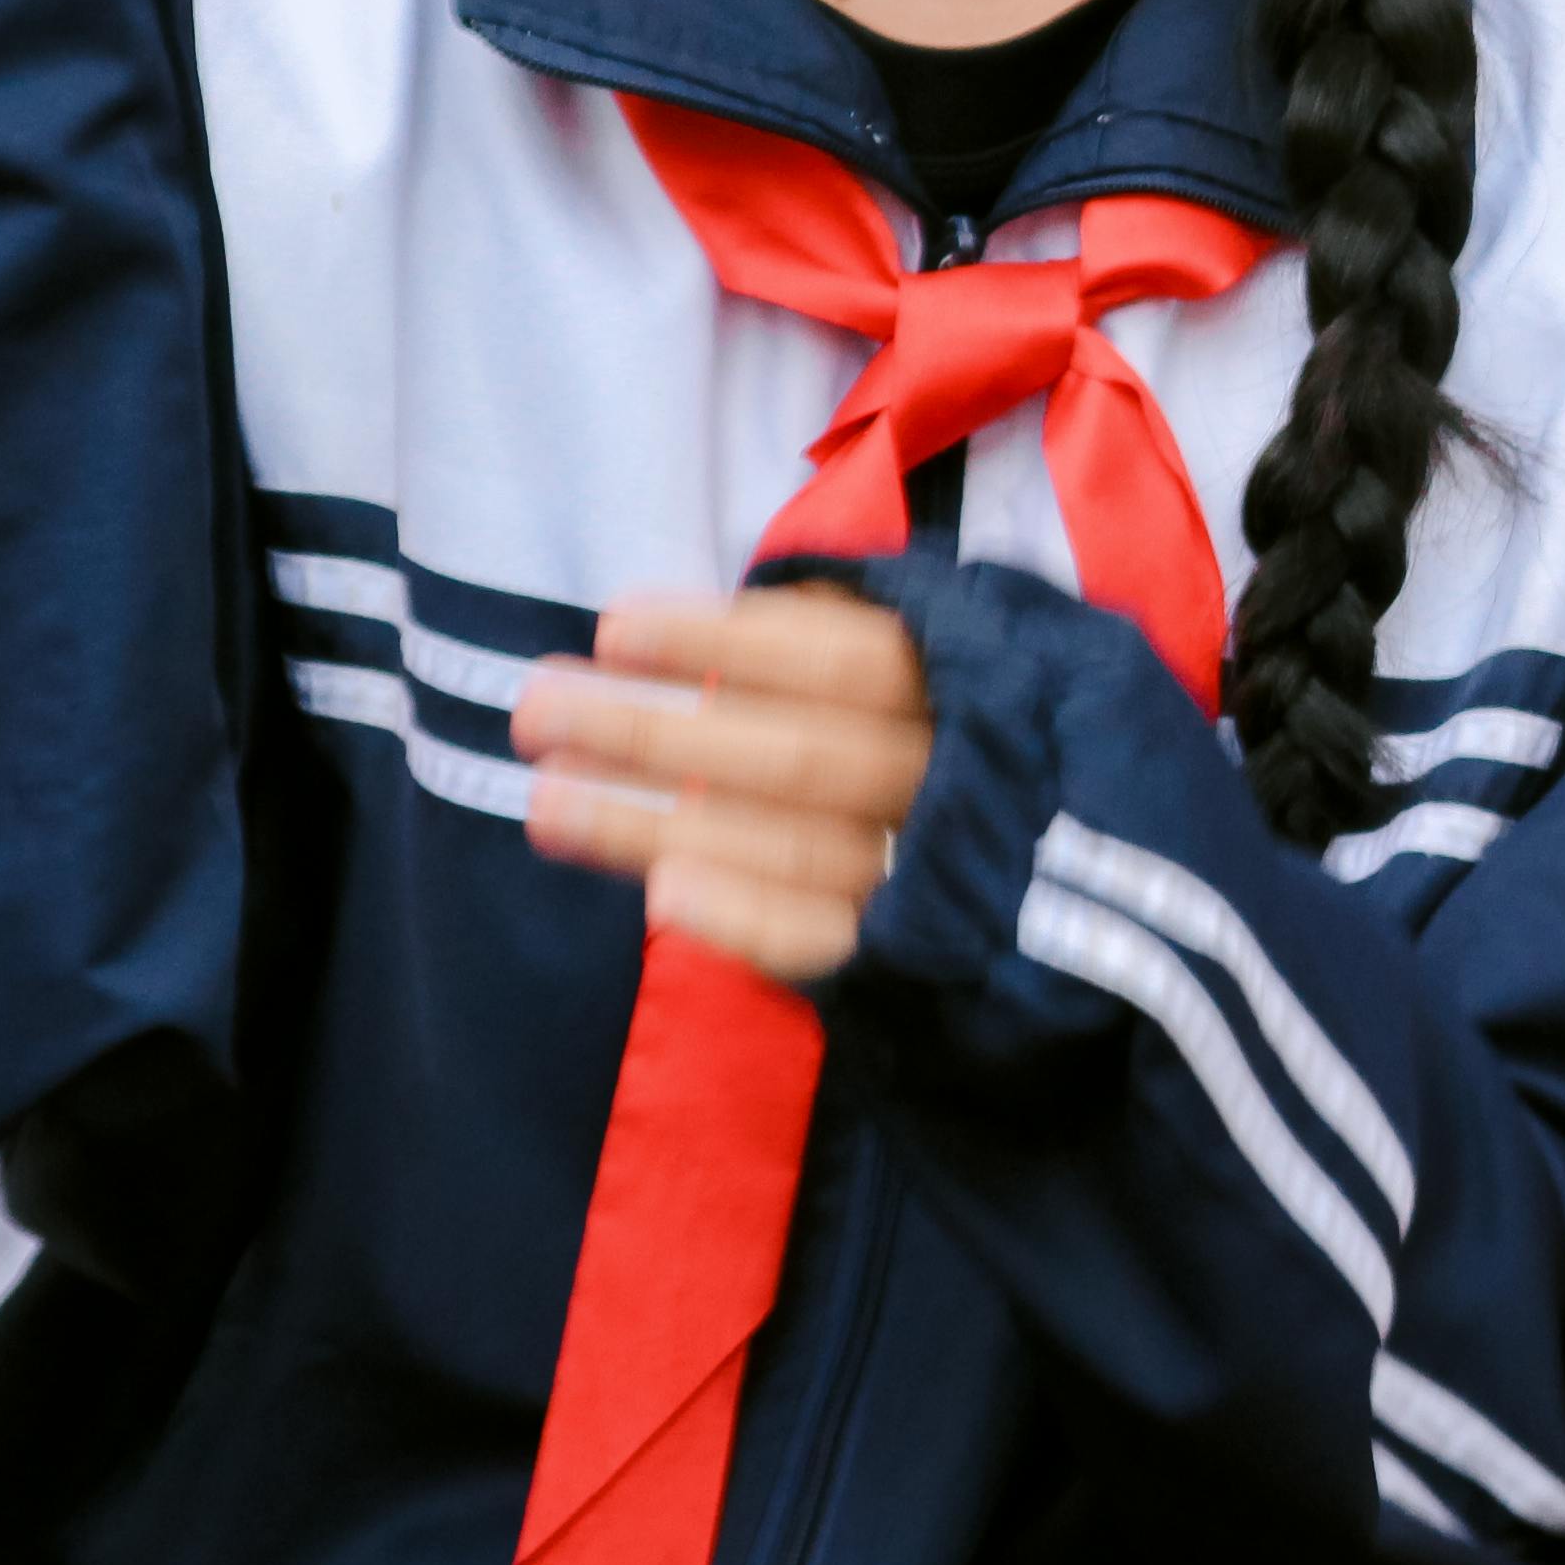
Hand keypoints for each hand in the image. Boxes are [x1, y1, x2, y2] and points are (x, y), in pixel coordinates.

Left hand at [518, 585, 936, 984]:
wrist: (1027, 860)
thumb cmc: (908, 723)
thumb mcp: (895, 647)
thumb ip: (815, 625)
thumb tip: (678, 616)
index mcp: (957, 687)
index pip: (834, 659)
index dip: (722, 645)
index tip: (611, 629)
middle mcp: (946, 777)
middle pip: (796, 757)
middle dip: (655, 732)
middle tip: (538, 712)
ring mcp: (926, 870)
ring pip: (789, 848)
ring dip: (656, 826)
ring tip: (545, 800)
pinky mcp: (898, 947)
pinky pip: (821, 941)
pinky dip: (743, 918)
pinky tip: (658, 896)